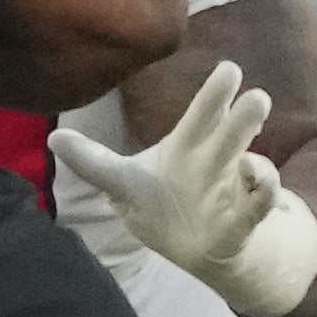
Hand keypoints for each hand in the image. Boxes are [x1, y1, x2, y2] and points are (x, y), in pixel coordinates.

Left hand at [49, 57, 316, 316]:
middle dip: (240, 116)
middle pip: (228, 137)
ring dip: (256, 157)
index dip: (213, 97)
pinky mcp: (239, 224)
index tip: (230, 68)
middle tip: (254, 92)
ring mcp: (231, 193)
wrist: (198, 248)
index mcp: (189, 149)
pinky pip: (254, 210)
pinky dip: (261, 197)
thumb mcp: (123, 183)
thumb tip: (54, 137)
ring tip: (256, 135)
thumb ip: (94, 161)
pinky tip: (261, 184)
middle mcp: (215, 164)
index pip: (201, 118)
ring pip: (250, 170)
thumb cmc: (163, 202)